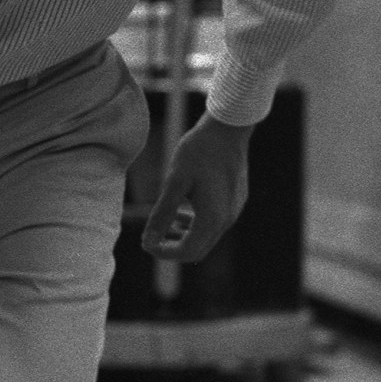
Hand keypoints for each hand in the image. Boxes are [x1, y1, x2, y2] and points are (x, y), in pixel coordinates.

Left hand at [141, 113, 252, 263]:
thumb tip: (148, 240)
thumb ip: (162, 213)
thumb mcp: (174, 182)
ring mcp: (234, 210)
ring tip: (164, 224)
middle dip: (173, 248)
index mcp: (212, 217)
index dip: (164, 253)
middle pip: (198, 250)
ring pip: (207, 238)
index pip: (187, 252)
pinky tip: (182, 212)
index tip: (145, 243)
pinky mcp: (235, 201)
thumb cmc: (198, 151)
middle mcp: (227, 219)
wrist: (227, 128)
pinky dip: (196, 226)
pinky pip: (214, 224)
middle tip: (151, 237)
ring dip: (184, 237)